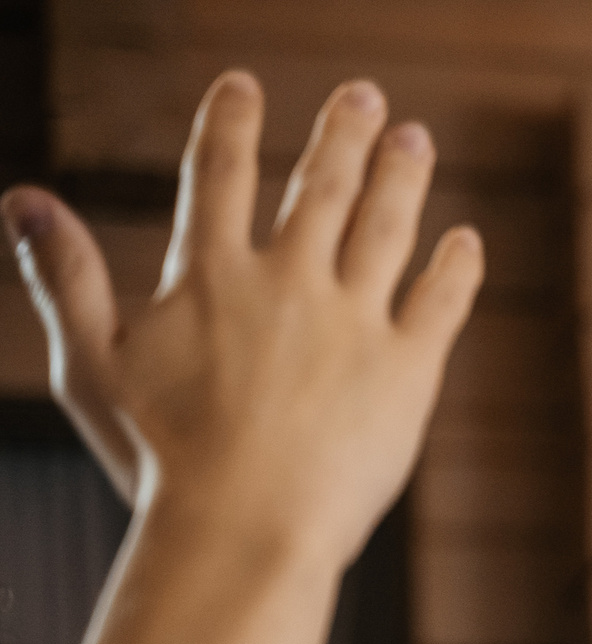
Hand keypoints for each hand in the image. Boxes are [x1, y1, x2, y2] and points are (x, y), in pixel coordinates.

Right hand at [4, 71, 481, 577]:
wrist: (245, 528)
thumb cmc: (160, 458)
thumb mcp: (92, 364)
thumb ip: (64, 278)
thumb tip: (22, 200)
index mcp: (210, 275)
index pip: (217, 174)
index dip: (231, 123)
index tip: (244, 85)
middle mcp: (288, 283)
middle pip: (321, 186)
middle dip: (342, 134)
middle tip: (364, 96)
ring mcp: (354, 323)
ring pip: (387, 227)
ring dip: (403, 176)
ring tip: (415, 138)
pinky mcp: (409, 371)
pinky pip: (441, 302)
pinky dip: (456, 266)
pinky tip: (465, 239)